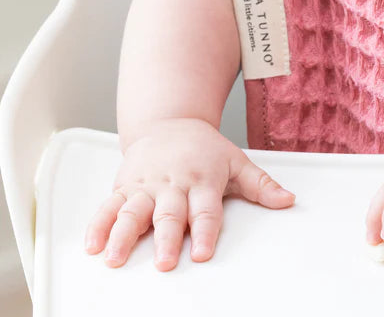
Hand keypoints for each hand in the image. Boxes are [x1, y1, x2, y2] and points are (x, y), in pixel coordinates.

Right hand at [84, 118, 294, 270]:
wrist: (171, 122)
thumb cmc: (206, 148)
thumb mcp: (237, 161)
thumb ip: (261, 185)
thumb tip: (289, 200)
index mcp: (203, 180)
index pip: (205, 211)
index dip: (205, 232)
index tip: (203, 253)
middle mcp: (173, 184)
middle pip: (169, 214)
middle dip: (166, 238)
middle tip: (164, 262)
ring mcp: (147, 185)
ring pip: (134, 211)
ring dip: (124, 235)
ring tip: (116, 258)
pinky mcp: (125, 186)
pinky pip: (108, 206)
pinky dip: (98, 225)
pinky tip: (92, 245)